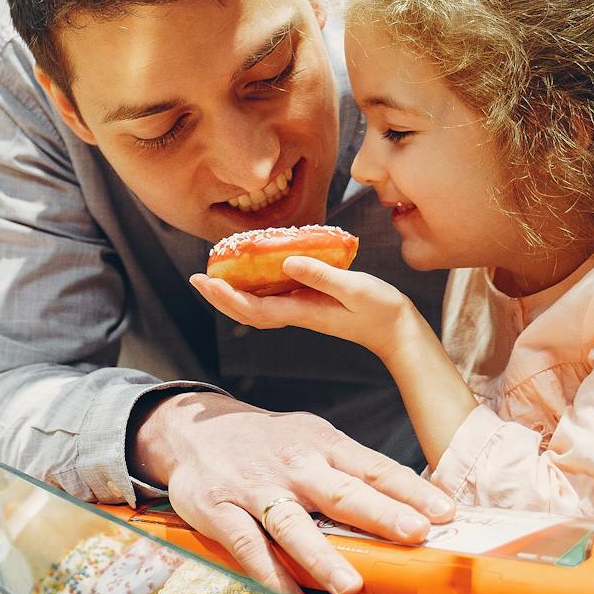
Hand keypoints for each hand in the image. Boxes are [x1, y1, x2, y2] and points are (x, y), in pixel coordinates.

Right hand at [131, 392, 454, 593]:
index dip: (411, 490)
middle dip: (381, 514)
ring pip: (293, 524)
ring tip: (351, 586)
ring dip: (323, 556)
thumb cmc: (265, 443)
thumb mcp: (311, 440)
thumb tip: (408, 508)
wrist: (192, 428)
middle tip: (415, 535)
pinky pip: (248, 546)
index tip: (445, 513)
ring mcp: (255, 488)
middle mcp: (294, 466)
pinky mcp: (220, 509)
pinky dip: (270, 574)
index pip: (374, 468)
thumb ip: (350, 471)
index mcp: (323, 445)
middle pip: (342, 492)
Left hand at [191, 257, 417, 359]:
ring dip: (232, 294)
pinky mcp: (309, 303)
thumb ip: (322, 276)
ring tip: (213, 276)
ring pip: (257, 305)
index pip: (254, 308)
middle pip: (247, 310)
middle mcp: (295, 313)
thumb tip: (287, 263)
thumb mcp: (355, 288)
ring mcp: (301, 310)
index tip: (206, 281)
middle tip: (196, 278)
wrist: (397, 331)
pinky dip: (254, 288)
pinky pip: (273, 297)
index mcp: (302, 312)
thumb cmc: (380, 310)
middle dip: (219, 296)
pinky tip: (249, 274)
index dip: (226, 296)